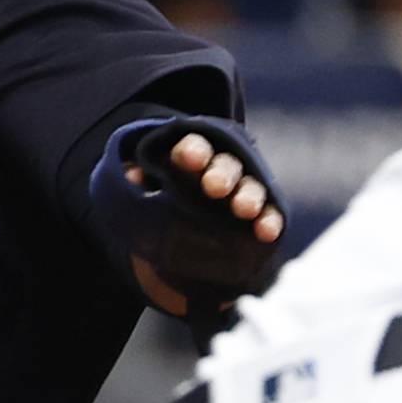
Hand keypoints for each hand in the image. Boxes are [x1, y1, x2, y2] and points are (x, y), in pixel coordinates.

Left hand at [129, 128, 282, 319]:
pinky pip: (270, 217)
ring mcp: (244, 195)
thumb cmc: (161, 213)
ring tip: (244, 210)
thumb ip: (137, 185)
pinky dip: (270, 222)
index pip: (192, 148)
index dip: (191, 151)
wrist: (178, 254)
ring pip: (251, 189)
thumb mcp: (140, 199)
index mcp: (192, 160)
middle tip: (214, 187)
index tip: (188, 157)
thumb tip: (131, 175)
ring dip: (249, 197)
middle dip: (221, 174)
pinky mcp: (262, 219)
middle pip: (225, 166)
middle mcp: (222, 172)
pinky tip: (267, 231)